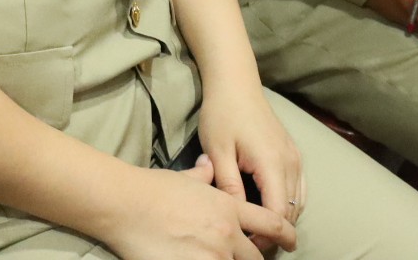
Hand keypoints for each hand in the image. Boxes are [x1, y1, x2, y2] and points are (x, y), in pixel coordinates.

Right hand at [102, 155, 291, 259]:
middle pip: (257, 257)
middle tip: (246, 258)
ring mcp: (213, 255)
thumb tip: (207, 167)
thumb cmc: (152, 188)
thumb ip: (203, 176)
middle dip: (254, 259)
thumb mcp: (184, 177)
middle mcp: (227, 234)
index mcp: (228, 208)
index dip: (287, 235)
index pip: (271, 223)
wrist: (126, 203)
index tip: (291, 242)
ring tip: (215, 256)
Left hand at [196, 77, 303, 251]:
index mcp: (272, 163)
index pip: (278, 212)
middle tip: (252, 242)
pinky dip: (290, 204)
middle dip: (275, 231)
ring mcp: (296, 158)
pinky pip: (300, 189)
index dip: (266, 233)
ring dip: (283, 219)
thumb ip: (228, 185)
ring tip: (260, 231)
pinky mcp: (294, 154)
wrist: (236, 84)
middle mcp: (291, 163)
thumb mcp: (218, 151)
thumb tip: (237, 216)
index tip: (248, 242)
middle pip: (292, 211)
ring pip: (299, 202)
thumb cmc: (222, 115)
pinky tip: (272, 210)